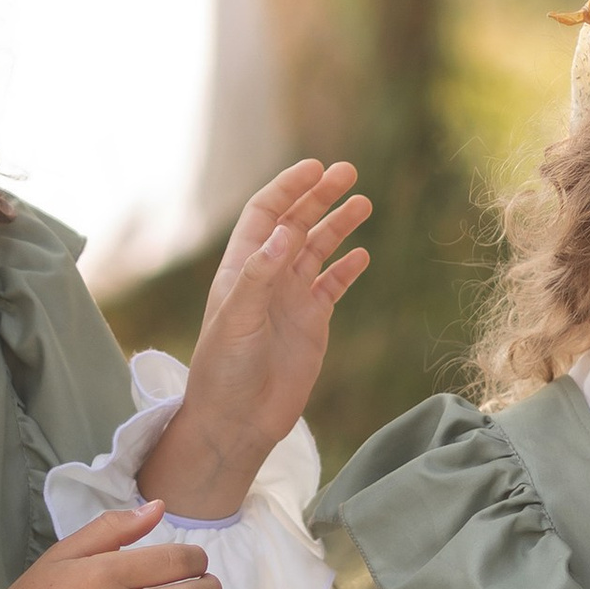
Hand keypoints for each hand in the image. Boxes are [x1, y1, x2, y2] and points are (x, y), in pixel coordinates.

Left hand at [139, 160, 372, 521]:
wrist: (238, 420)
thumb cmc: (225, 369)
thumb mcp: (237, 317)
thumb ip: (261, 273)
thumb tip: (287, 229)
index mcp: (242, 267)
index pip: (266, 213)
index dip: (287, 188)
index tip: (315, 168)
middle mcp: (267, 277)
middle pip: (296, 224)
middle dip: (320, 196)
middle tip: (349, 172)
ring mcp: (291, 299)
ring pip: (319, 250)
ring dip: (339, 225)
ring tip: (364, 203)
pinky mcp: (311, 323)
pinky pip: (332, 286)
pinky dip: (347, 268)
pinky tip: (362, 254)